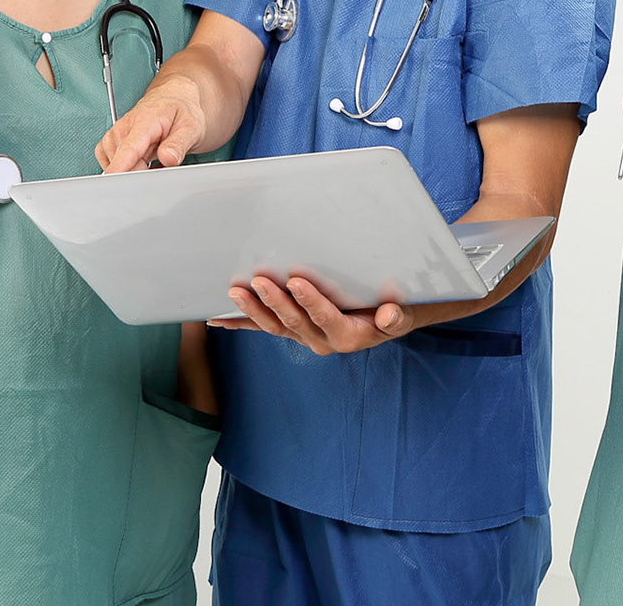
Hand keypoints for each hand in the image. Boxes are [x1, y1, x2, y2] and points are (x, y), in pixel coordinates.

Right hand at [96, 76, 205, 171]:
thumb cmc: (181, 111)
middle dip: (138, 172)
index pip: (129, 147)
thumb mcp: (191, 127)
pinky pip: (107, 160)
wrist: (174, 98)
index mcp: (146, 120)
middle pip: (121, 160)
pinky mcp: (112, 140)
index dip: (121, 165)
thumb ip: (179, 144)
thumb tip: (168, 158)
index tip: (115, 179)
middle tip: (160, 165)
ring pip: (113, 162)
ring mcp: (117, 133)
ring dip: (132, 168)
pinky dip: (121, 166)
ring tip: (152, 158)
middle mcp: (126, 125)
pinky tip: (138, 162)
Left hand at [209, 275, 416, 354]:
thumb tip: (390, 314)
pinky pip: (265, 328)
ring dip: (253, 310)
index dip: (311, 301)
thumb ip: (396, 317)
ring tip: (235, 292)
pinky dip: (242, 323)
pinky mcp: (294, 331)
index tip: (296, 281)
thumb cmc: (394, 311)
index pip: (325, 317)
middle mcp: (322, 341)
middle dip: (274, 302)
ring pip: (275, 326)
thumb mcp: (402, 314)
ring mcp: (305, 337)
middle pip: (294, 322)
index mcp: (348, 335)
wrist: (387, 321)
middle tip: (257, 281)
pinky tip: (219, 319)